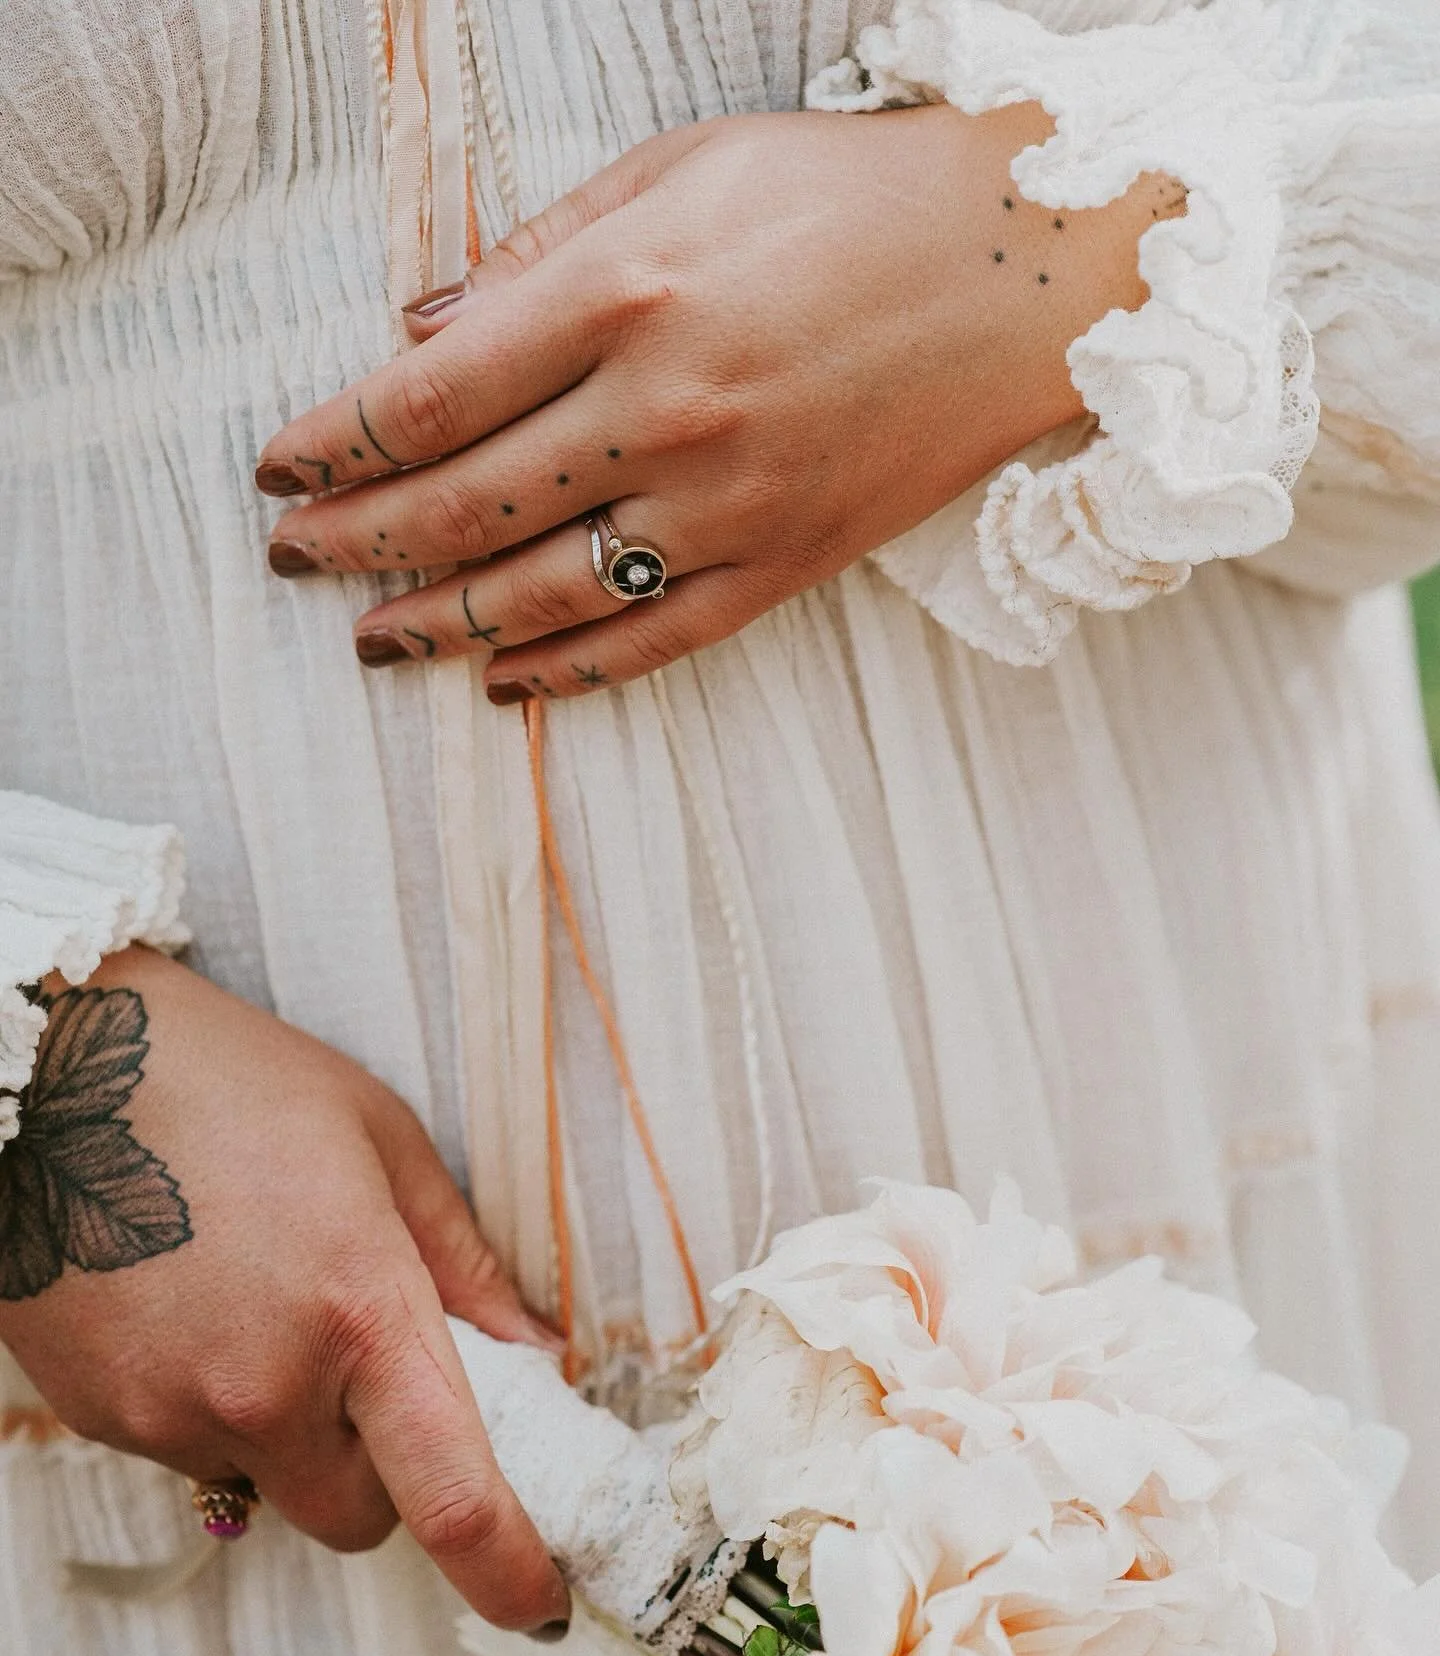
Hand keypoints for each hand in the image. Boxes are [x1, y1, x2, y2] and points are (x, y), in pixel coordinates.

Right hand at [0, 947, 570, 1635]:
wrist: (62, 1073)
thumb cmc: (236, 1083)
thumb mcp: (383, 1145)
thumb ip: (465, 1266)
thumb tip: (536, 1355)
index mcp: (360, 1312)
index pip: (453, 1498)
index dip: (511, 1568)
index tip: (541, 1593)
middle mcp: (267, 1387)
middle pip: (363, 1517)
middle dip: (390, 1473)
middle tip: (377, 1378)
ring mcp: (173, 1412)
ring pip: (273, 1487)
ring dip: (294, 1435)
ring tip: (266, 1307)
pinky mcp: (104, 1417)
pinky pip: (194, 1455)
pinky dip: (217, 1411)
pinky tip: (201, 1308)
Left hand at [256, 104, 1177, 699]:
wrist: (1027, 270)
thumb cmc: (852, 198)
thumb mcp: (684, 168)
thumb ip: (541, 250)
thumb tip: (422, 331)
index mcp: (627, 293)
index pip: (430, 399)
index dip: (336, 443)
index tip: (282, 470)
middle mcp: (667, 412)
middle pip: (466, 506)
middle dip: (359, 542)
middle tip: (294, 563)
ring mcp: (730, 505)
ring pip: (548, 593)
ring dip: (443, 623)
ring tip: (376, 639)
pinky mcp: (786, 565)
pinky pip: (655, 641)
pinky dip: (571, 672)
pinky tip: (506, 683)